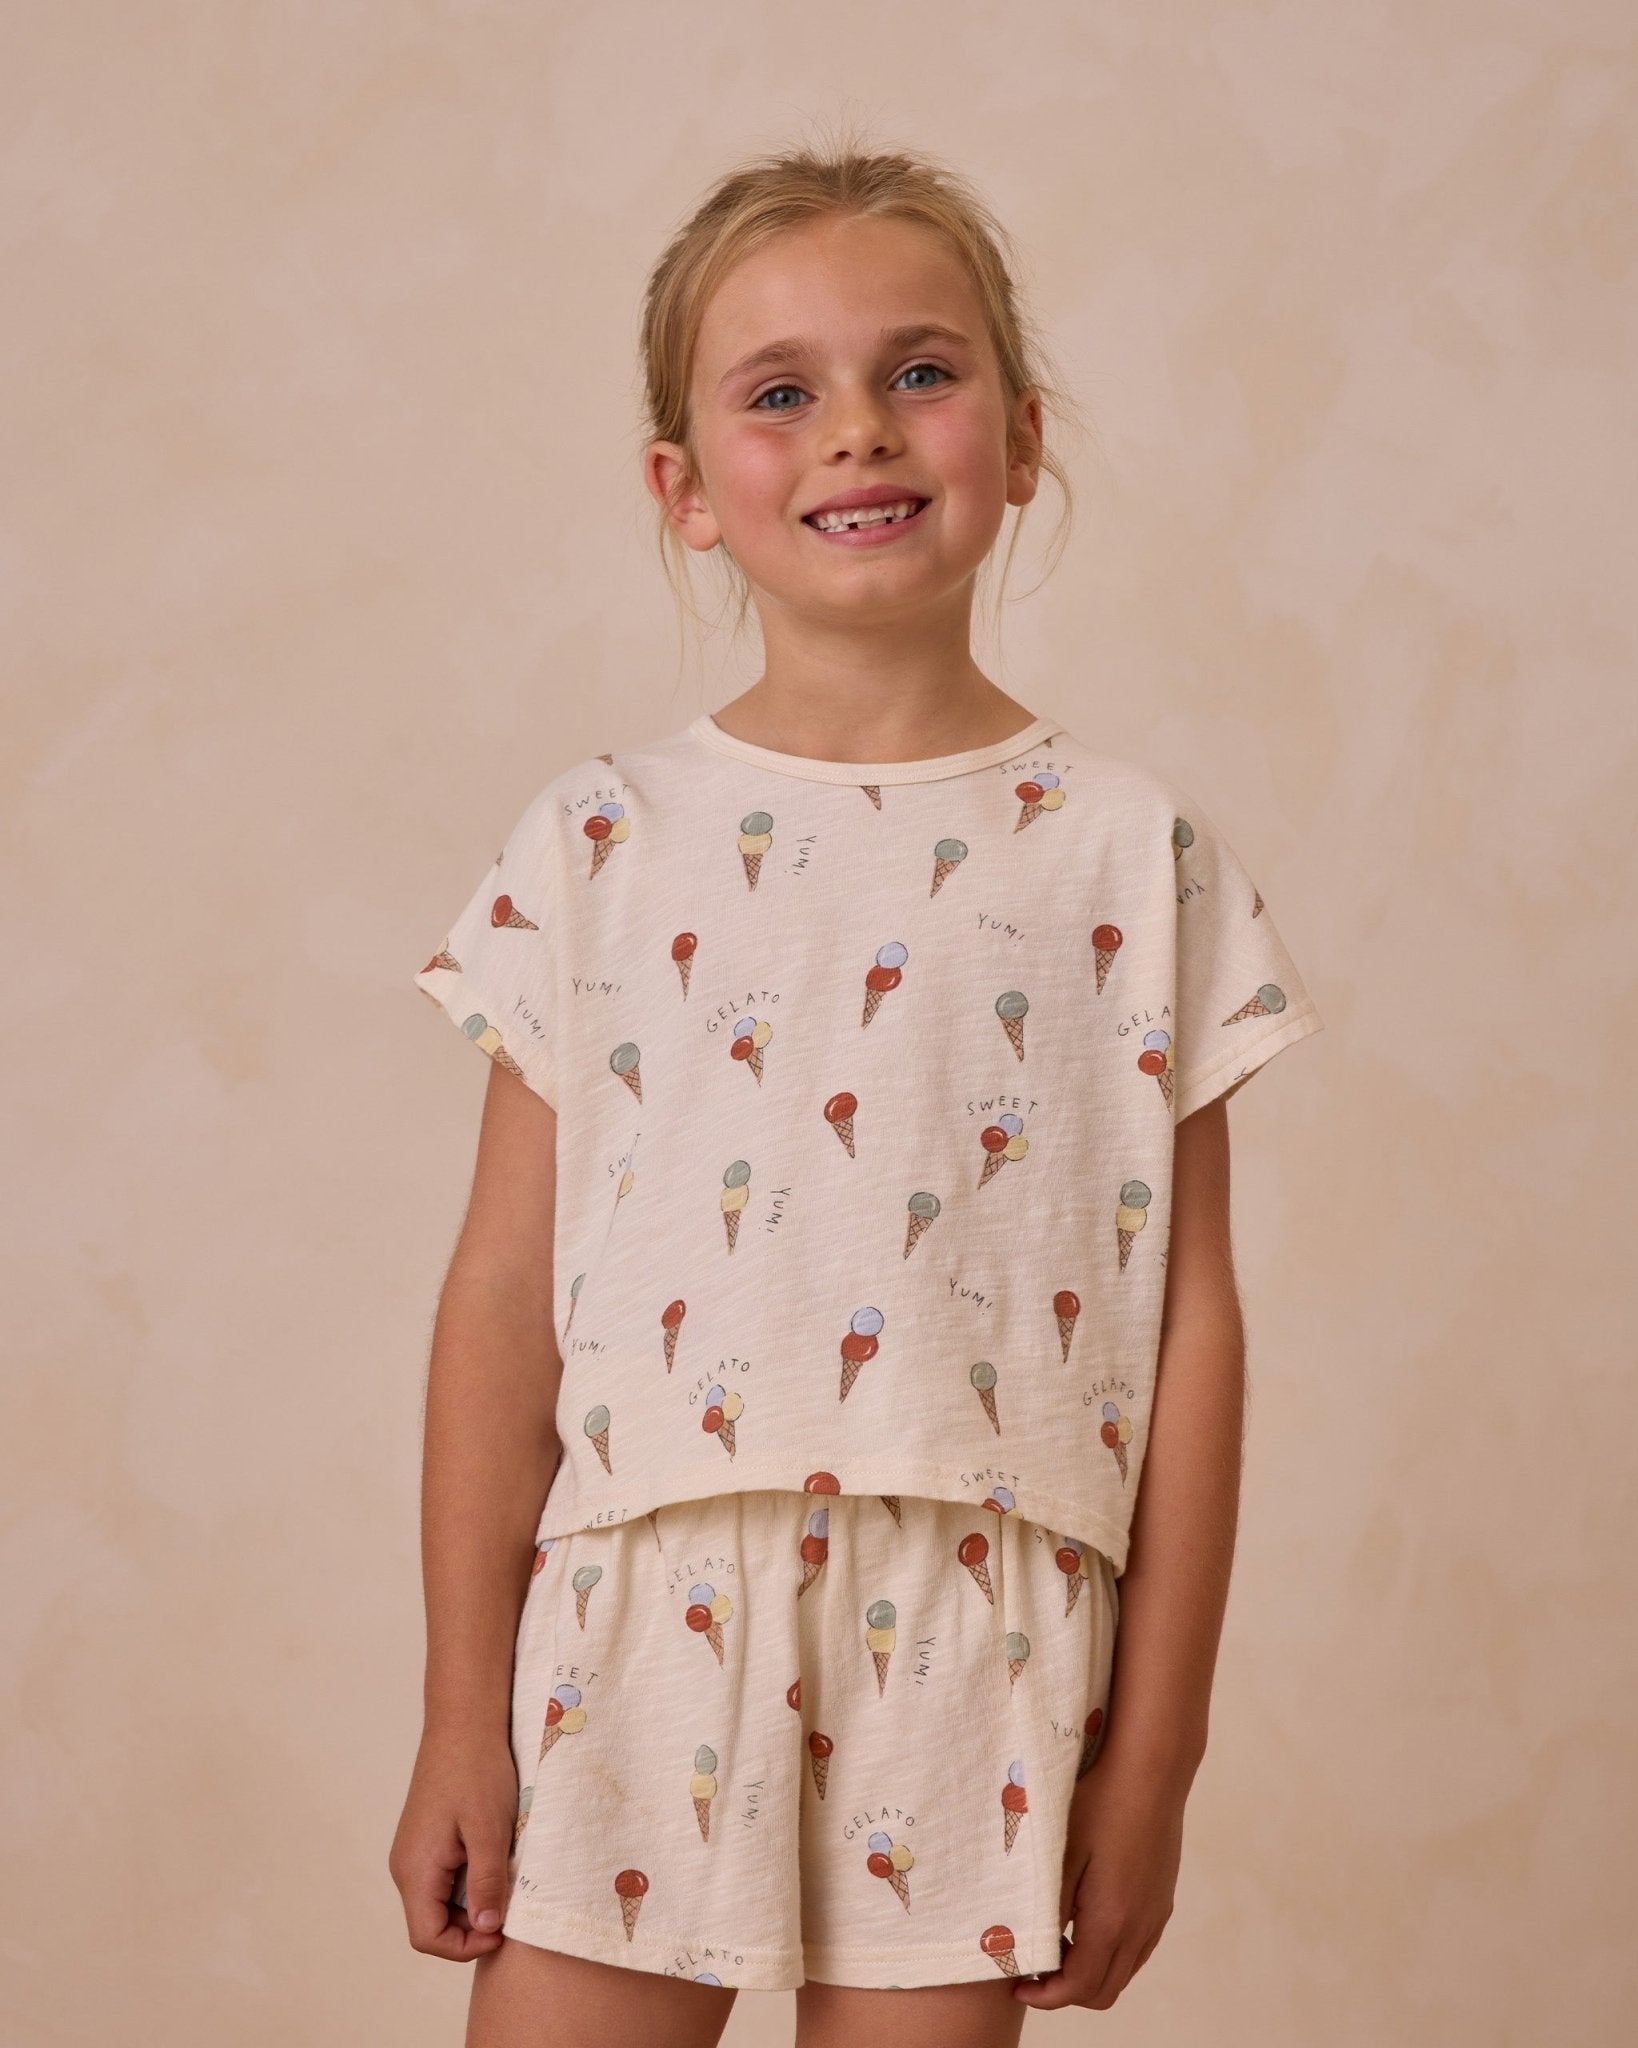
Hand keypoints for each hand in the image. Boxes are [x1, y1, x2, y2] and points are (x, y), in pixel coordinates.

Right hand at [387, 1722, 520, 1960]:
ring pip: (440, 1901)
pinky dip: (469, 1880)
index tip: (503, 1929)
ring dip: (473, 1901)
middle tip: (510, 1905)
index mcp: (415, 1869)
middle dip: (472, 1926)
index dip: (465, 1946)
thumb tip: (488, 1929)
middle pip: (432, 1923)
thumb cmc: (477, 1770)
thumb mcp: (489, 1830)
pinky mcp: (425, 1839)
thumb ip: (486, 1883)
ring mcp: (414, 1852)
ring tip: (505, 1877)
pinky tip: (494, 1858)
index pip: (427, 1938)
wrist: (463, 1722)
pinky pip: (443, 1878)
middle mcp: (406, 1866)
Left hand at [1013, 1748, 1184, 2010]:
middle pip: (1104, 1991)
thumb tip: (1031, 1947)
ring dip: (1089, 1973)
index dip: (1045, 1996)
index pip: (1078, 1987)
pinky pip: (1136, 1949)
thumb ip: (1047, 1907)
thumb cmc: (1100, 1803)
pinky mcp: (1162, 1900)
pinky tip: (1085, 1921)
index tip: (1018, 1985)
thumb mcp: (1061, 1854)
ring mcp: (1156, 1916)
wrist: (1151, 1771)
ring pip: (1123, 1972)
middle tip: (1034, 1968)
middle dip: (1066, 1992)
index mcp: (1111, 1920)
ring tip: (1056, 1943)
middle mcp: (1140, 1928)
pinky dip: (1110, 1954)